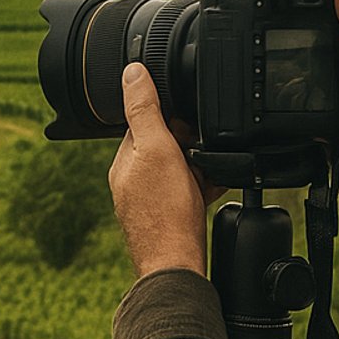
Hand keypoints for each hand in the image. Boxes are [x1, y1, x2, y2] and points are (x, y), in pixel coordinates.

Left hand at [109, 63, 225, 277]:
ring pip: (182, 169)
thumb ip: (144, 109)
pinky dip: (205, 187)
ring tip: (210, 175)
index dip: (172, 119)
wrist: (178, 267)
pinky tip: (215, 191)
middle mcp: (133, 181)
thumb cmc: (166, 212)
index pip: (145, 123)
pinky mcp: (170, 218)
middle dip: (190, 144)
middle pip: (167, 145)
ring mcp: (151, 202)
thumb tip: (131, 71)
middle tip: (202, 155)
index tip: (189, 126)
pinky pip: (190, 192)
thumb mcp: (156, 148)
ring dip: (201, 166)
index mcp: (124, 162)